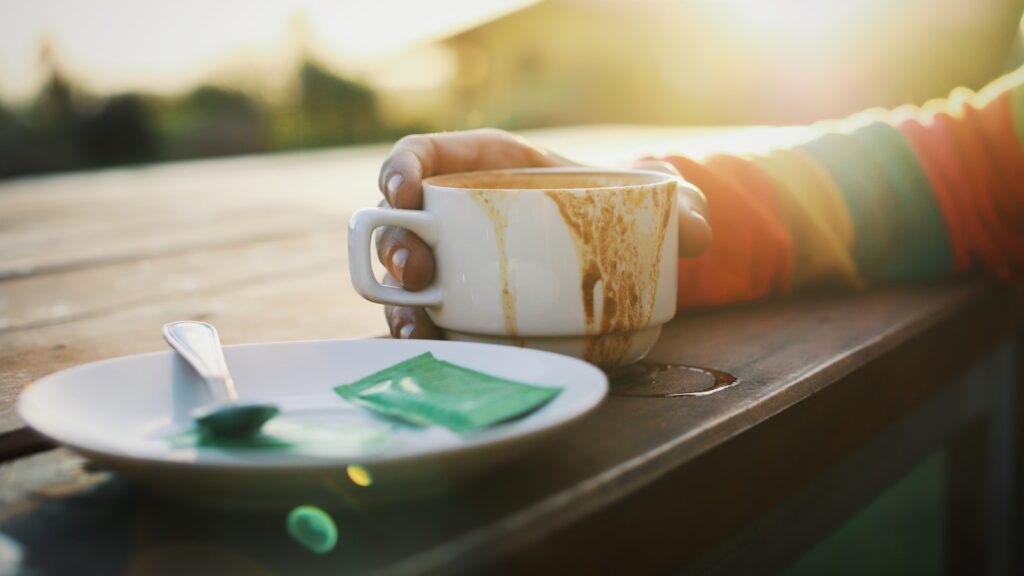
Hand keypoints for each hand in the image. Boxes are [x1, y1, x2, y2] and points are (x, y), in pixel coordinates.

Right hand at [375, 129, 710, 339]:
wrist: (610, 248)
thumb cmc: (610, 206)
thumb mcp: (643, 197)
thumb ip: (677, 205)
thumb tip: (698, 230)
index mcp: (482, 167)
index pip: (424, 155)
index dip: (401, 169)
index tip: (403, 191)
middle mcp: (455, 216)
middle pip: (400, 224)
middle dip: (394, 247)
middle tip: (415, 271)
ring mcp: (454, 266)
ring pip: (404, 282)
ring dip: (398, 304)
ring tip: (417, 328)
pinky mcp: (464, 310)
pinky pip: (431, 321)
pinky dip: (426, 340)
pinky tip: (435, 358)